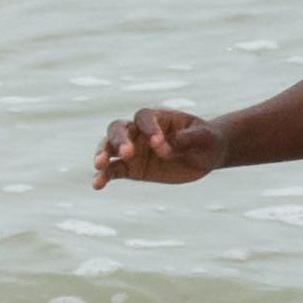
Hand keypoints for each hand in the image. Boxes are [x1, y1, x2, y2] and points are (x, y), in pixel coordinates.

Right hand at [91, 107, 221, 187]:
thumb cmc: (206, 140)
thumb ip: (185, 140)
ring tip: (99, 166)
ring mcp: (133, 149)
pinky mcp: (131, 168)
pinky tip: (97, 185)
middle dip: (119, 139)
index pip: (145, 118)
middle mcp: (140, 131)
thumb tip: (163, 149)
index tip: (159, 144)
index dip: (149, 128)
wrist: (206, 155)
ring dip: (103, 154)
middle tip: (127, 153)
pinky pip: (113, 170)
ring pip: (109, 147)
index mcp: (158, 118)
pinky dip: (103, 176)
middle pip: (119, 128)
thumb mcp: (204, 138)